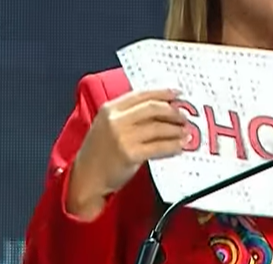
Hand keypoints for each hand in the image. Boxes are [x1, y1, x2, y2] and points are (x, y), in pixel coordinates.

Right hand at [67, 89, 187, 217]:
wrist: (86, 178)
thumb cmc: (99, 152)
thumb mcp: (107, 125)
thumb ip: (129, 114)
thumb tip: (163, 108)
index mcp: (110, 109)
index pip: (142, 94)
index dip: (163, 93)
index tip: (179, 94)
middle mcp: (115, 120)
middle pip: (153, 108)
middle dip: (173, 111)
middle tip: (185, 117)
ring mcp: (122, 137)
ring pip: (158, 128)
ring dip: (176, 130)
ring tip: (186, 132)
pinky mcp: (130, 154)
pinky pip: (158, 147)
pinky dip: (172, 146)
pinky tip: (180, 147)